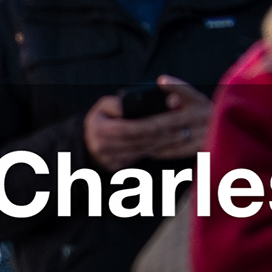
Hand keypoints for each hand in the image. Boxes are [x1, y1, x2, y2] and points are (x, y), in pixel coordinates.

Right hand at [80, 80, 210, 165]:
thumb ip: (119, 103)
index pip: (130, 128)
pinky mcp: (117, 168)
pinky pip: (141, 159)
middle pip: (140, 141)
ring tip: (181, 135)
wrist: (88, 142)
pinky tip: (169, 144)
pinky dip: (156, 151)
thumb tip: (137, 105)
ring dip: (164, 144)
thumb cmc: (101, 119)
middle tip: (183, 128)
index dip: (151, 124)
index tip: (169, 120)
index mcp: (99, 129)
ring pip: (143, 151)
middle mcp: (103, 147)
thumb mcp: (104, 106)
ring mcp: (110, 160)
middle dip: (163, 134)